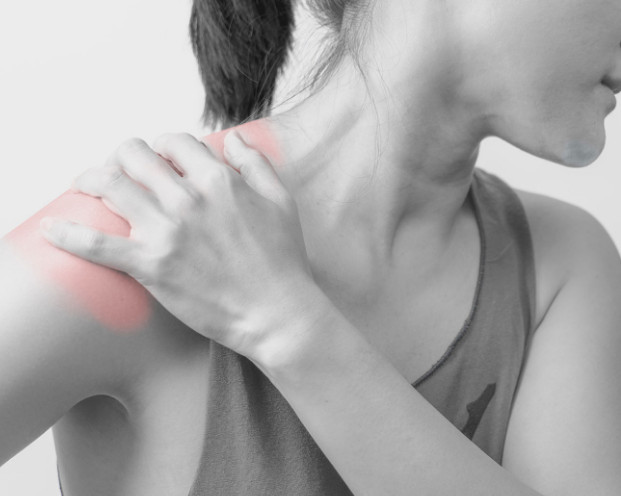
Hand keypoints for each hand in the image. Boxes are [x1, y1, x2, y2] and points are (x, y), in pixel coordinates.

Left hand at [39, 131, 318, 359]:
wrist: (276, 313)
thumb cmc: (283, 260)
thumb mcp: (282, 200)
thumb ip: (256, 163)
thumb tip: (234, 138)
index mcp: (219, 180)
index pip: (175, 142)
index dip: (163, 147)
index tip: (160, 159)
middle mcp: (188, 198)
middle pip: (135, 156)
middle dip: (123, 156)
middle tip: (119, 168)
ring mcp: (167, 231)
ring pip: (111, 186)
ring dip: (90, 179)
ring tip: (83, 184)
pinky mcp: (150, 266)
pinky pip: (97, 244)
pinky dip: (68, 234)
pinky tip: (51, 228)